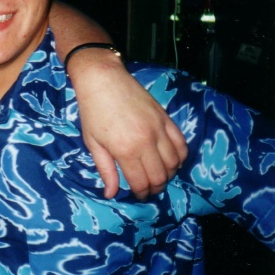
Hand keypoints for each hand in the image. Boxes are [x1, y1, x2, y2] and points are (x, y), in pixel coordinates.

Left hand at [67, 49, 187, 198]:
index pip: (141, 182)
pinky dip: (180, 157)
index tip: (138, 195)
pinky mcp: (166, 118)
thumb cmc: (92, 111)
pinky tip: (171, 160)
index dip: (141, 193)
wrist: (103, 79)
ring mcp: (159, 129)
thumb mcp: (93, 143)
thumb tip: (111, 194)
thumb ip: (106, 170)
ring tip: (159, 175)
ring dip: (169, 174)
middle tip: (149, 188)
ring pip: (175, 162)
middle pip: (160, 176)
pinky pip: (182, 144)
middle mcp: (146, 142)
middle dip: (156, 187)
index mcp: (126, 150)